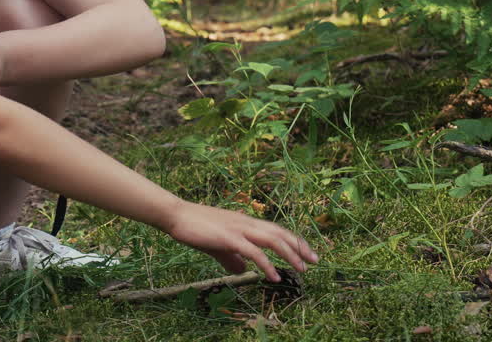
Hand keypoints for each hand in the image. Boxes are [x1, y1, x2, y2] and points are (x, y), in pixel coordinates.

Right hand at [162, 201, 318, 281]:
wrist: (176, 215)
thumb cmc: (195, 228)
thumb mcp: (217, 245)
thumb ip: (231, 257)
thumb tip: (242, 270)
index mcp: (245, 223)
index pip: (276, 230)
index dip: (293, 241)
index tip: (306, 253)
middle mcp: (246, 223)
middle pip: (280, 233)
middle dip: (299, 246)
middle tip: (315, 261)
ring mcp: (239, 228)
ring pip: (272, 240)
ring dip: (290, 254)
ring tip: (301, 269)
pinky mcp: (230, 237)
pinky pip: (254, 252)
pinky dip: (267, 264)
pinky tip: (274, 276)